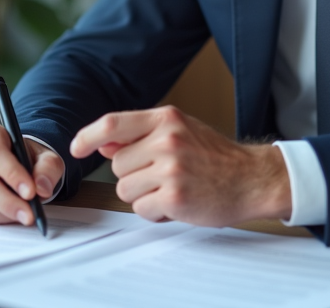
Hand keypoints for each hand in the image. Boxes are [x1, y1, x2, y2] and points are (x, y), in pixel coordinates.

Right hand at [0, 123, 63, 225]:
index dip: (11, 173)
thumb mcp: (47, 157)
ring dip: (6, 212)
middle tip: (29, 214)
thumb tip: (42, 188)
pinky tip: (15, 213)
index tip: (30, 192)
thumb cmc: (31, 158)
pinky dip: (1, 217)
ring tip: (27, 214)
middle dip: (7, 201)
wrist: (21, 166)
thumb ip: (48, 168)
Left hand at [70, 105, 290, 225]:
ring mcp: (171, 168)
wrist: (253, 178)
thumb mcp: (180, 132)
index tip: (76, 148)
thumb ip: (142, 136)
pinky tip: (177, 204)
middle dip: (133, 176)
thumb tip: (103, 143)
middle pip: (117, 165)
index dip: (88, 136)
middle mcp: (167, 139)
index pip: (112, 123)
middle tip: (162, 176)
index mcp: (166, 119)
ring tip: (171, 189)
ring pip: (126, 189)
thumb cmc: (216, 156)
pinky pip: (141, 209)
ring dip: (143, 196)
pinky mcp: (175, 196)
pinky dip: (155, 212)